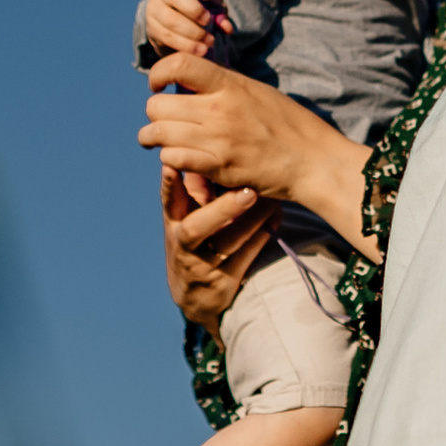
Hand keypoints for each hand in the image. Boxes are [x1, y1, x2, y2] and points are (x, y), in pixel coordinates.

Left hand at [141, 56, 375, 255]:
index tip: (157, 85)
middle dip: (155, 114)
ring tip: (157, 142)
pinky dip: (170, 160)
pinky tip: (179, 160)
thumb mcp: (256, 91)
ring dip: (153, 139)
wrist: (314, 160)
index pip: (177, 64)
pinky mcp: (219, 167)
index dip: (157, 73)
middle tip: (162, 121)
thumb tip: (191, 81)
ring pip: (158, 134)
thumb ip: (223, 86)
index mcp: (230, 84)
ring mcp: (217, 139)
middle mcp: (219, 109)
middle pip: (157, 106)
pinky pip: (173, 159)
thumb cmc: (289, 125)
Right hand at [142, 0, 219, 57]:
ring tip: (209, 41)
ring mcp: (153, 11)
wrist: (174, 26)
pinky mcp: (152, 30)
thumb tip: (226, 26)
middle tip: (208, 21)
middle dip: (193, 9)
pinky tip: (199, 50)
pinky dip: (185, 45)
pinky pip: (167, 37)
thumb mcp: (210, 7)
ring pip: (170, 20)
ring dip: (192, 32)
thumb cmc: (196, 9)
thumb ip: (220, 13)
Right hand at [161, 164, 270, 323]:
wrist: (195, 296)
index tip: (172, 163)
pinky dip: (262, 235)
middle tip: (248, 191)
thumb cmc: (194, 241)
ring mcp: (204, 265)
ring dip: (252, 221)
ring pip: (228, 243)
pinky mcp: (225, 280)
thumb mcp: (185, 216)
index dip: (169, 184)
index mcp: (173, 223)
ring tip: (272, 201)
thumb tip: (202, 148)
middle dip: (222, 209)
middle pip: (196, 228)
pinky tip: (277, 215)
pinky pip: (247, 256)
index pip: (168, 201)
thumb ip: (194, 187)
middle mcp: (184, 244)